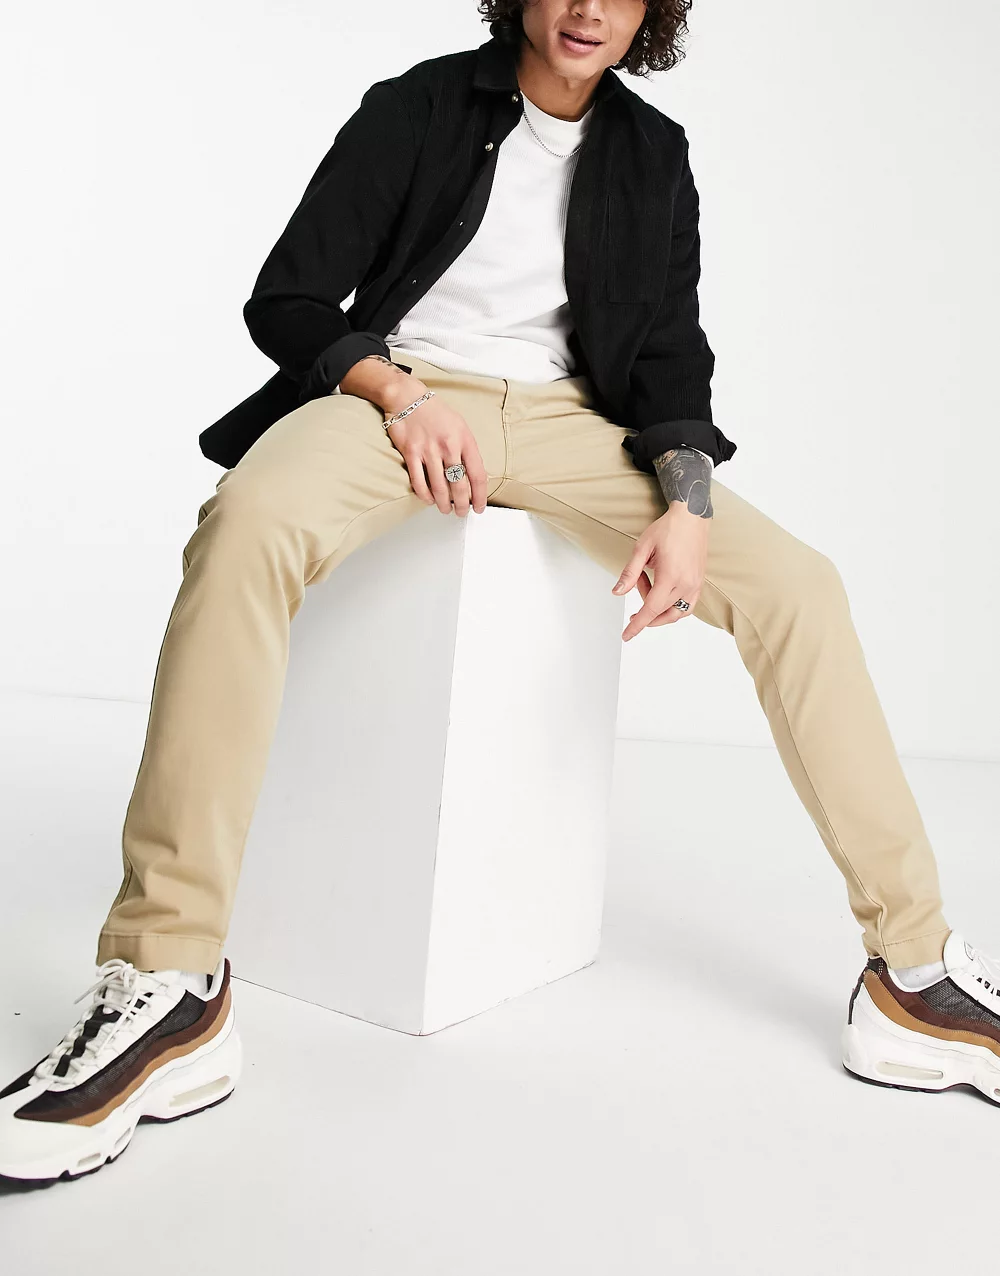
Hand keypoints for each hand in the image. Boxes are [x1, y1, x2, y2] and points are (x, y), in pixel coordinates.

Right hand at [383, 380, 487, 516]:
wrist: (407, 397)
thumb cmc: (435, 412)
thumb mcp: (460, 426)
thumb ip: (467, 449)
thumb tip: (473, 475)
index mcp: (465, 440)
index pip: (478, 475)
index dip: (480, 496)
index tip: (479, 507)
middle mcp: (448, 446)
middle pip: (459, 486)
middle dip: (462, 505)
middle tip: (461, 512)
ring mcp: (429, 450)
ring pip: (440, 488)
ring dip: (444, 504)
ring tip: (445, 509)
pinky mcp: (411, 453)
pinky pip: (419, 482)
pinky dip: (425, 495)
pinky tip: (428, 500)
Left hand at [611, 506, 709, 640]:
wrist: (691, 517)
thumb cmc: (668, 529)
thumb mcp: (642, 548)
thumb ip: (630, 573)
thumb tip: (618, 592)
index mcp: (671, 576)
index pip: (651, 609)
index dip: (637, 625)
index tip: (627, 635)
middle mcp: (686, 584)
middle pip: (659, 610)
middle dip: (644, 600)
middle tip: (640, 578)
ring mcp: (695, 585)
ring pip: (675, 614)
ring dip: (659, 611)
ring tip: (648, 589)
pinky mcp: (699, 583)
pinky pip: (687, 607)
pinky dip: (673, 609)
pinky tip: (664, 597)